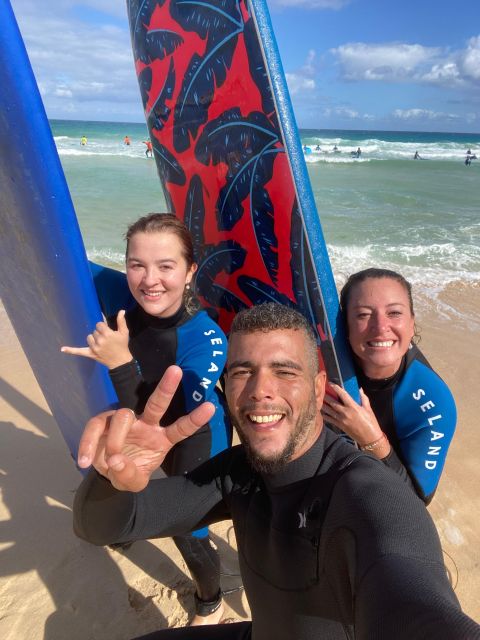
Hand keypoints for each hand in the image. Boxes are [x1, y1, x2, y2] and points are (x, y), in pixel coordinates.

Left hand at [61, 310, 131, 368]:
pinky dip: (71, 350)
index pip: (99, 325)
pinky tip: (62, 349)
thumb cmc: (122, 346)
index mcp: (107, 334)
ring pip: (89, 338)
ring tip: (101, 344)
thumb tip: (121, 311)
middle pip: (94, 331)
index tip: (108, 332)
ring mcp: (94, 348)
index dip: (103, 328)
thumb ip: (121, 321)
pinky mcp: (90, 354)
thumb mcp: (124, 333)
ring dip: (93, 339)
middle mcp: (100, 340)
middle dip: (100, 334)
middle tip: (107, 341)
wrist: (121, 362)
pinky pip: (79, 351)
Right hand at [78, 365, 214, 491]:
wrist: (107, 474)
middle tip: (176, 370)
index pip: (181, 428)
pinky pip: (96, 428)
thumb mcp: (132, 483)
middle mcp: (146, 425)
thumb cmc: (128, 472)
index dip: (194, 419)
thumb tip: (116, 461)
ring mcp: (125, 422)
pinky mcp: (104, 423)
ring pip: (123, 416)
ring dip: (116, 440)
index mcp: (161, 438)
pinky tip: (86, 461)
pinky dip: (88, 444)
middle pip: (157, 404)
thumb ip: (129, 476)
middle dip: (167, 388)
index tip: (210, 406)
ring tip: (110, 462)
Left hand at [322, 384, 388, 454]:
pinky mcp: (339, 426)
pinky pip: (329, 419)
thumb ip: (363, 398)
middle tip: (321, 390)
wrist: (370, 438)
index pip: (343, 395)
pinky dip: (324, 415)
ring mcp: (341, 420)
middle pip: (333, 402)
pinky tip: (321, 411)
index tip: (330, 383)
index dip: (336, 388)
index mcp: (353, 407)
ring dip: (323, 405)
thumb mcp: (368, 409)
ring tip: (318, 399)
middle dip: (326, 396)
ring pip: (329, 411)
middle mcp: (345, 413)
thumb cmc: (371, 423)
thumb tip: (359, 389)